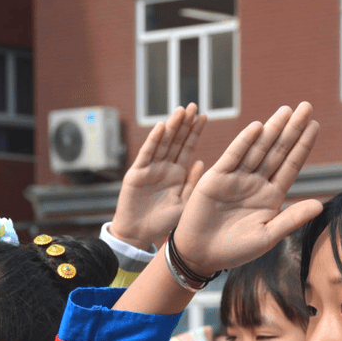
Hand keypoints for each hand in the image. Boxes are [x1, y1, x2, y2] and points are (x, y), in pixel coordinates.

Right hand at [111, 104, 207, 250]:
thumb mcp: (184, 203)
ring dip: (171, 127)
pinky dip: (153, 141)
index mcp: (177, 173)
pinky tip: (161, 127)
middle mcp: (164, 167)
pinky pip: (146, 154)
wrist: (139, 234)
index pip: (187, 147)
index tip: (204, 116)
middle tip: (194, 106)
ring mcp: (150, 168)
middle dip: (184, 123)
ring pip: (162, 143)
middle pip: (176, 140)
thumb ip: (192, 183)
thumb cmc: (163, 222)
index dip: (195, 132)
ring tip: (180, 111)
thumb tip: (201, 162)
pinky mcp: (137, 173)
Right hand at [173, 103, 321, 275]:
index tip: (315, 125)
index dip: (303, 145)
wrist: (200, 254)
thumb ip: (292, 219)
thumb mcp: (267, 237)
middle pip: (278, 151)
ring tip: (287, 110)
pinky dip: (244, 141)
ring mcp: (236, 178)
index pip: (291, 165)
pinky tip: (258, 127)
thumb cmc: (235, 250)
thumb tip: (320, 205)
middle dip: (292, 129)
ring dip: (272, 129)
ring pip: (258, 148)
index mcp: (271, 196)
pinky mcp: (216, 177)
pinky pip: (233, 155)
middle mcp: (256, 182)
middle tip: (307, 107)